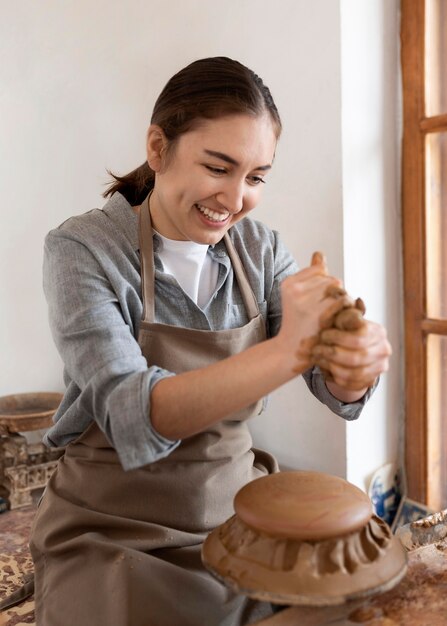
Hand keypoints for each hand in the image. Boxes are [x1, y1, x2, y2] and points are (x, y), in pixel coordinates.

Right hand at [278, 253, 353, 370]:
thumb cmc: (299, 322)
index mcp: (288, 283)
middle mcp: (296, 290)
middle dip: (335, 294)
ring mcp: (307, 302)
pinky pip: (345, 301)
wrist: (292, 351)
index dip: (324, 284)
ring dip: (343, 302)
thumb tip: (319, 254)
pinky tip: (336, 322)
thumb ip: (311, 275)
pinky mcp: (320, 314)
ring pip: (340, 290)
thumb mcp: (300, 296)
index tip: (315, 302)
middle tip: (325, 312)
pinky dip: (346, 311)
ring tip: (331, 317)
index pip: (320, 270)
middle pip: (332, 280)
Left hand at [311, 320, 391, 391]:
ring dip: (331, 366)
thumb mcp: (347, 319)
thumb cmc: (349, 331)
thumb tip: (357, 300)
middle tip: (317, 349)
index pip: (360, 337)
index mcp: (378, 332)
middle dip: (332, 353)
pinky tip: (325, 367)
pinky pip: (349, 384)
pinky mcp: (369, 381)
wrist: (357, 351)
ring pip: (352, 374)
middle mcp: (383, 350)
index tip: (324, 335)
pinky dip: (334, 377)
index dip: (338, 337)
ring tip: (319, 358)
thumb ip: (347, 313)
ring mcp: (378, 368)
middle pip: (356, 358)